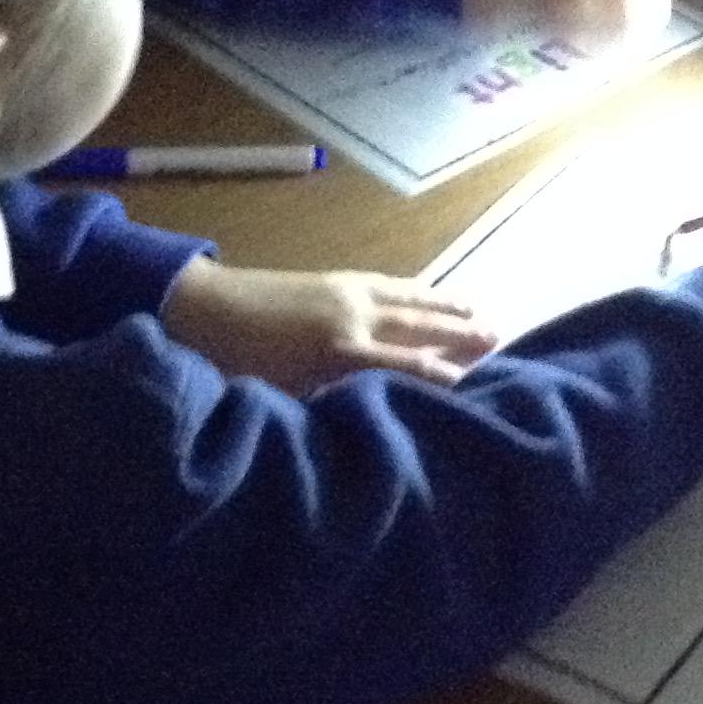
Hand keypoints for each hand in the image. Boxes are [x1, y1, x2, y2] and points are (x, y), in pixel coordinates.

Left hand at [159, 258, 501, 392]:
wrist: (200, 306)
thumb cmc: (235, 363)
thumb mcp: (281, 397)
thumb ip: (327, 406)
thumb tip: (366, 424)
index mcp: (339, 352)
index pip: (405, 367)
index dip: (443, 379)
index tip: (477, 392)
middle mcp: (353, 318)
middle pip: (419, 327)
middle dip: (460, 335)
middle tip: (501, 341)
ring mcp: (347, 293)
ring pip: (411, 300)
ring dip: (448, 308)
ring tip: (484, 316)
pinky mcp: (336, 279)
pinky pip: (390, 284)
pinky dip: (418, 290)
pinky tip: (432, 295)